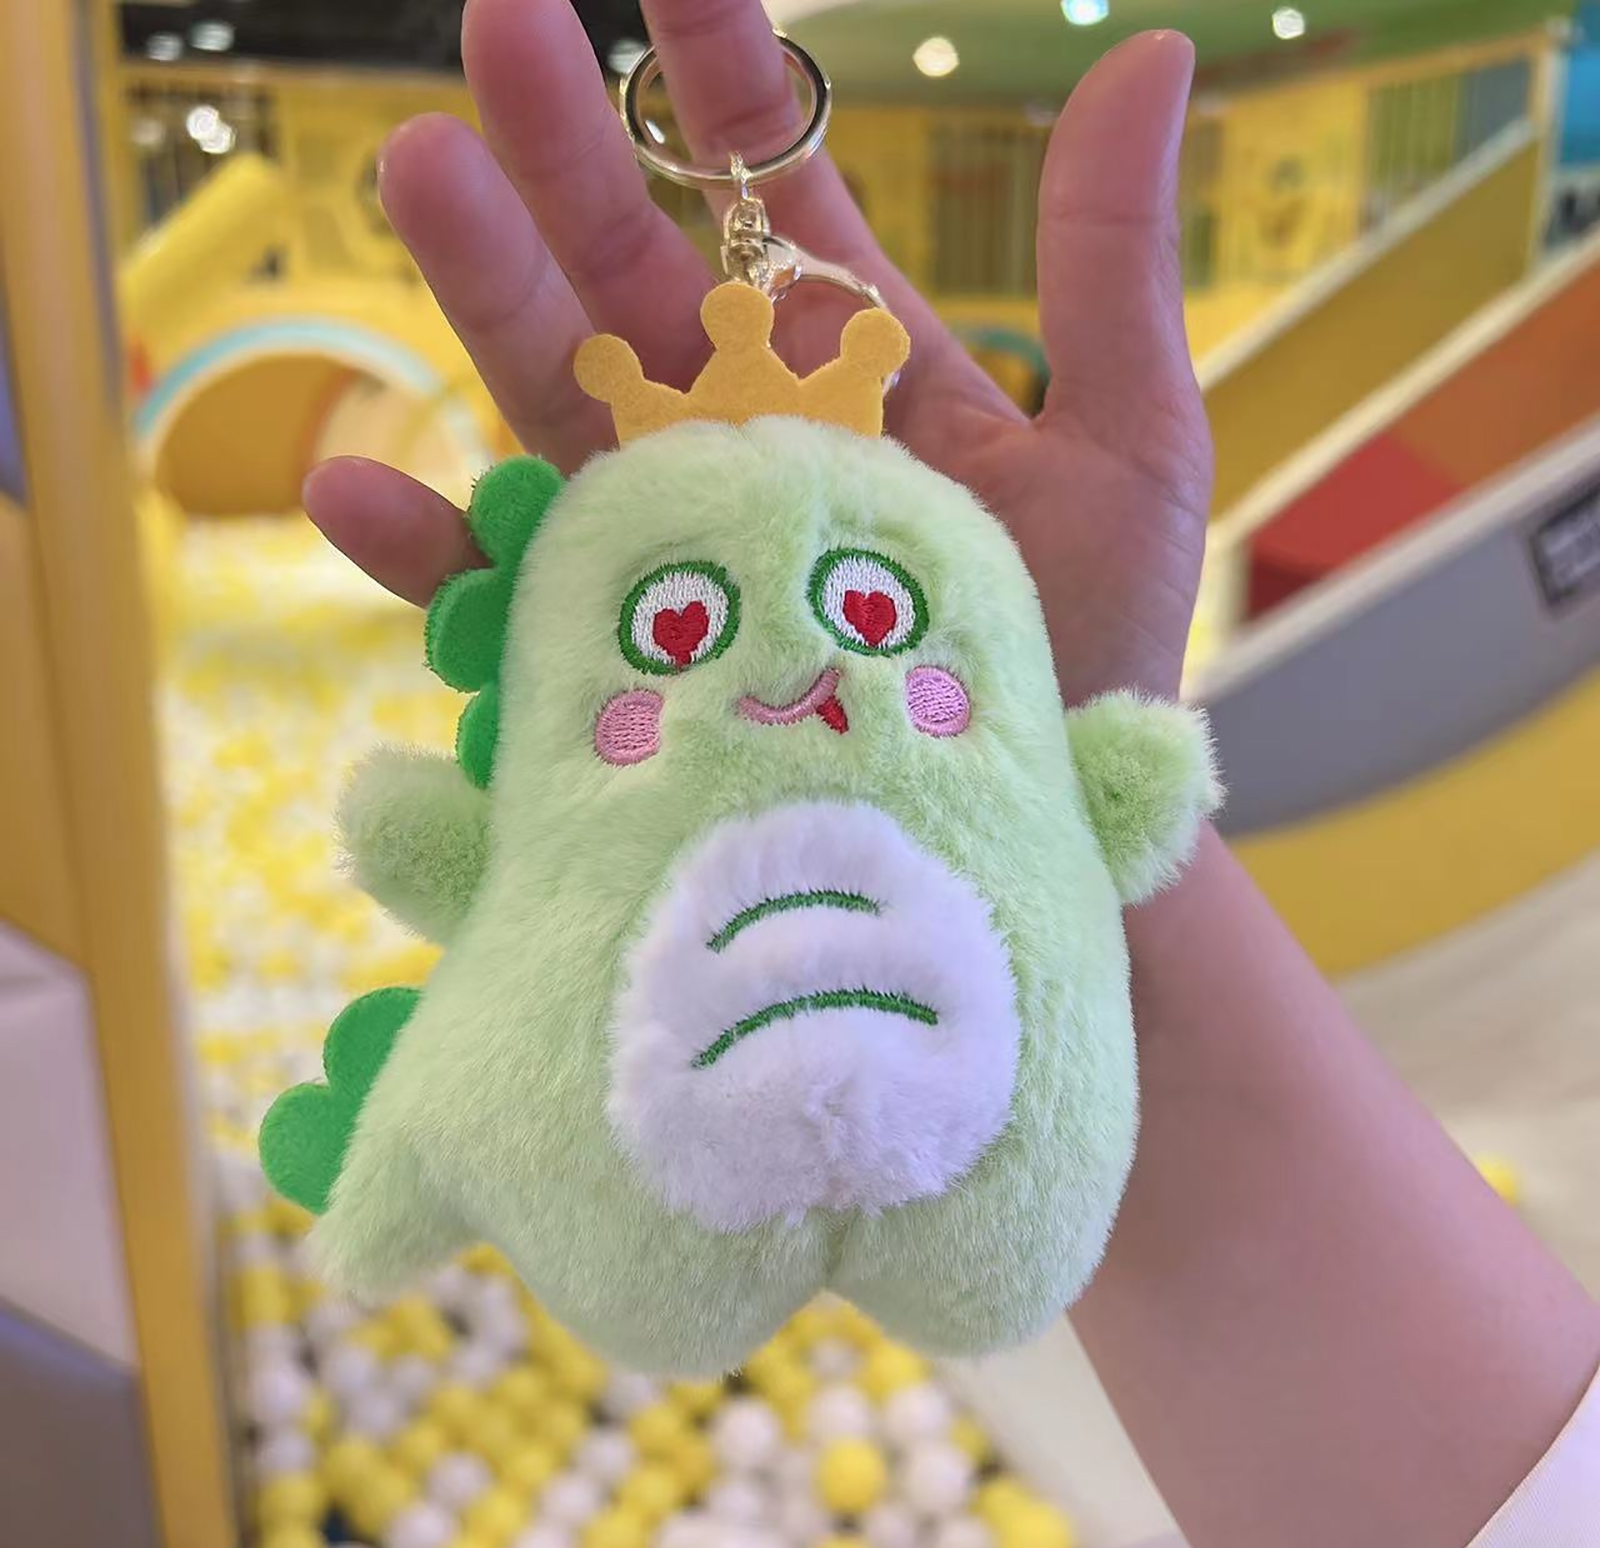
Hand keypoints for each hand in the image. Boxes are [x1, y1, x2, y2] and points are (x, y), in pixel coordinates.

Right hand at [305, 0, 1212, 702]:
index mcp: (848, 377)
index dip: (725, 90)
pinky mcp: (616, 659)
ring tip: (420, 173)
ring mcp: (670, 548)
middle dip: (569, 154)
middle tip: (499, 21)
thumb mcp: (1128, 452)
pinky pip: (505, 599)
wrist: (1039, 844)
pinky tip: (359, 488)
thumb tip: (1148, 53)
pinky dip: (429, 549)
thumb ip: (1107, 268)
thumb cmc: (1094, 663)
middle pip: (632, 281)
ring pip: (551, 406)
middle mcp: (742, 444)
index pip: (771, 207)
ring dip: (481, 296)